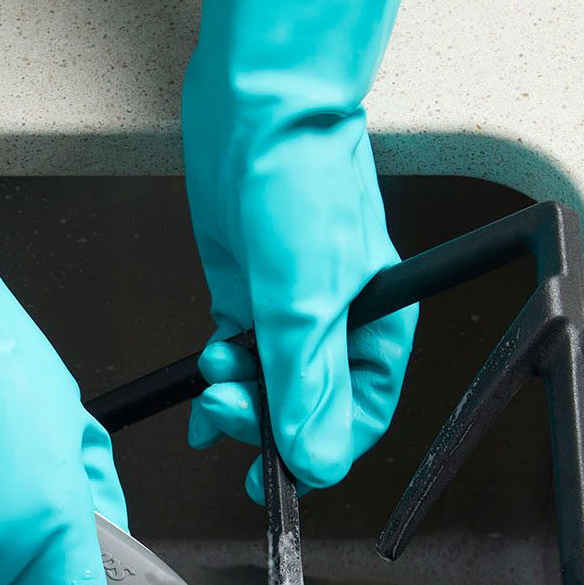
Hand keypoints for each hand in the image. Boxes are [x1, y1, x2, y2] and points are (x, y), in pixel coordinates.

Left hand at [181, 0, 418, 503]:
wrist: (261, 110)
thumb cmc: (306, 178)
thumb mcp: (306, 299)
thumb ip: (306, 384)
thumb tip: (313, 456)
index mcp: (380, 331)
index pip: (354, 421)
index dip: (313, 452)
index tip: (271, 474)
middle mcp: (340, 328)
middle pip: (304, 410)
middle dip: (262, 420)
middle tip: (229, 409)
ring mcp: (291, 314)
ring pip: (265, 388)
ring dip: (234, 396)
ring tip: (216, 372)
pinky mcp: (251, 297)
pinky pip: (238, 362)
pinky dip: (219, 381)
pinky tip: (204, 392)